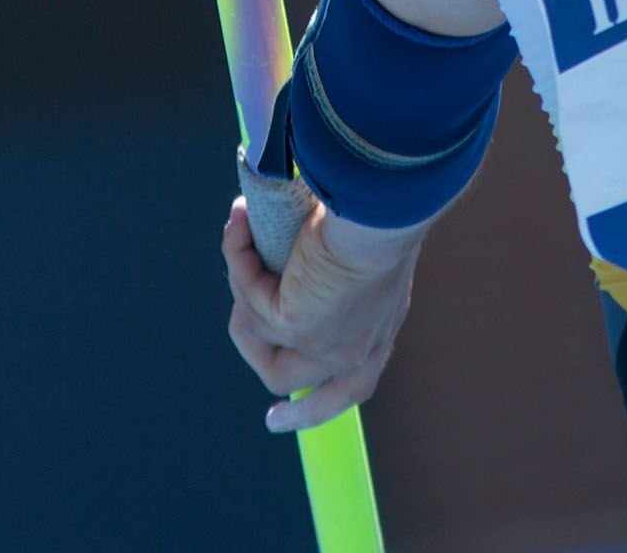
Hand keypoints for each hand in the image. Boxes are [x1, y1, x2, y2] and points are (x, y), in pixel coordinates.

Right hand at [222, 195, 423, 431]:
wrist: (386, 209)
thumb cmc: (385, 208)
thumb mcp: (370, 245)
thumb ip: (341, 260)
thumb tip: (296, 246)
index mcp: (381, 326)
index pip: (353, 384)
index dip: (317, 406)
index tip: (278, 418)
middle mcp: (358, 348)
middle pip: (307, 389)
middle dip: (277, 388)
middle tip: (255, 372)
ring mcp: (325, 345)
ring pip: (264, 350)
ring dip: (242, 304)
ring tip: (241, 237)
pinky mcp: (295, 326)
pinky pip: (250, 299)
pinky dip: (240, 258)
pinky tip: (241, 222)